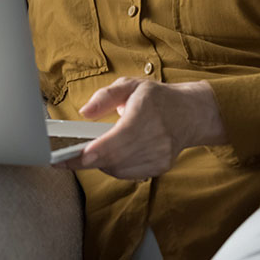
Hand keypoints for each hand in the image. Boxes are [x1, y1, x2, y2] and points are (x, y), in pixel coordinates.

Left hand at [57, 78, 227, 179]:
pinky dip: (115, 168)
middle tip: (68, 157)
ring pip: (119, 170)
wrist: (190, 113)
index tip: (69, 158)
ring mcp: (160, 154)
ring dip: (102, 163)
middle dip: (88, 160)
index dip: (90, 153)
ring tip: (95, 150)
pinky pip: (129, 174)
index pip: (115, 140)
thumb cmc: (157, 98)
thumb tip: (85, 112)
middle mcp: (155, 136)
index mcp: (145, 112)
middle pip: (114, 159)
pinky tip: (114, 155)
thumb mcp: (130, 86)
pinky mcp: (160, 167)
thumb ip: (105, 96)